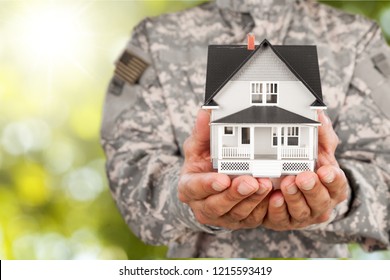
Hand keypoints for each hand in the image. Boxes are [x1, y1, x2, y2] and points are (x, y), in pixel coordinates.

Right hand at [178, 109, 272, 229]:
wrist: (208, 187)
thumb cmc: (202, 165)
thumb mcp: (197, 147)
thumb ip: (202, 132)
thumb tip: (206, 113)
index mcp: (189, 187)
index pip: (195, 188)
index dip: (208, 185)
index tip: (222, 179)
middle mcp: (203, 206)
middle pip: (217, 204)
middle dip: (236, 194)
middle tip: (251, 181)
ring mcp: (222, 216)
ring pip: (237, 213)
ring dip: (253, 200)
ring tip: (266, 185)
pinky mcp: (239, 220)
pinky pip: (252, 218)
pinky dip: (263, 208)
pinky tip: (273, 196)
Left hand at [262, 110, 348, 229]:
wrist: (284, 182)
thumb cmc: (307, 166)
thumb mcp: (317, 148)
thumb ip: (320, 132)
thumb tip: (318, 112)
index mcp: (332, 187)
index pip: (337, 185)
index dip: (332, 179)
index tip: (325, 170)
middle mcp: (320, 204)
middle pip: (320, 201)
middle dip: (312, 189)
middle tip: (303, 176)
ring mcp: (303, 214)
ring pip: (302, 212)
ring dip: (294, 198)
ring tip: (286, 184)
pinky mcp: (284, 221)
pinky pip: (281, 219)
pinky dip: (277, 210)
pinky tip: (273, 199)